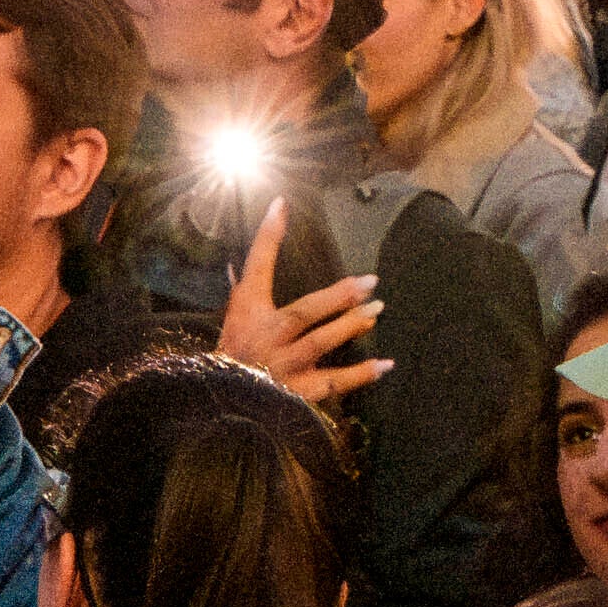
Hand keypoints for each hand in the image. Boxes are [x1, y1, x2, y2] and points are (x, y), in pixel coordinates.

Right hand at [216, 200, 390, 411]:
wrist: (221, 403)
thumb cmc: (232, 352)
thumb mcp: (233, 316)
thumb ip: (243, 285)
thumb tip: (244, 254)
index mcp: (249, 315)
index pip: (257, 269)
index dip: (268, 236)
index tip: (282, 204)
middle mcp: (267, 339)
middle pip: (305, 312)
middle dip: (338, 295)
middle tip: (370, 281)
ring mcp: (284, 367)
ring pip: (322, 343)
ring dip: (351, 326)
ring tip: (377, 311)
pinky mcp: (299, 393)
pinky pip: (335, 383)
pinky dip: (361, 375)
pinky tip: (386, 366)